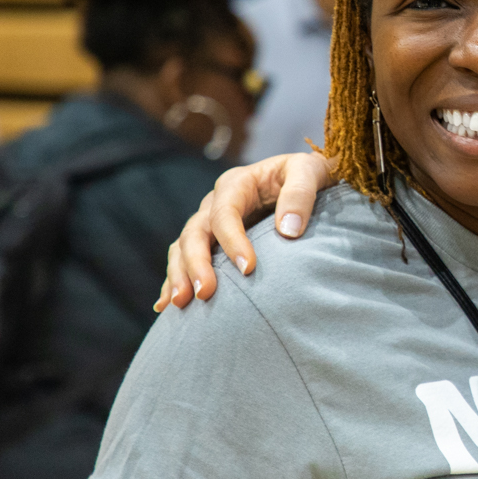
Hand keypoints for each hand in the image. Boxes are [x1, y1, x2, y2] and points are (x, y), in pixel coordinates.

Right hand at [154, 152, 335, 310]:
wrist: (306, 178)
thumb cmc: (308, 174)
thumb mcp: (310, 172)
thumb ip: (300, 195)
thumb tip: (288, 230)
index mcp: (237, 184)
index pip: (225, 214)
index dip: (232, 241)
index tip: (248, 269)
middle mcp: (216, 203)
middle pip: (195, 233)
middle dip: (196, 264)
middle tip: (204, 294)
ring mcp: (209, 223)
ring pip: (183, 248)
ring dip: (179, 275)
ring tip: (181, 305)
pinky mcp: (211, 241)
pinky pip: (184, 260)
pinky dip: (174, 281)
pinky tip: (167, 306)